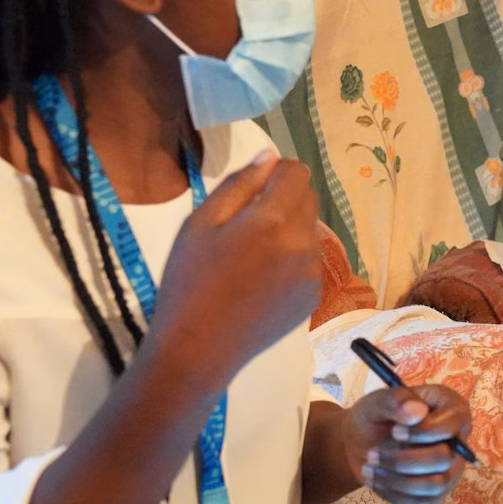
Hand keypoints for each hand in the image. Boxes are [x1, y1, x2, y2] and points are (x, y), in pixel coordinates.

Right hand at [151, 150, 322, 391]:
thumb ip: (239, 184)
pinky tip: (260, 278)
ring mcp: (312, 272)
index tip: (252, 189)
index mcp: (275, 220)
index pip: (297, 172)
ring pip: (310, 229)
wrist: (198, 347)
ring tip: (251, 255)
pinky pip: (309, 260)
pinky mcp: (313, 296)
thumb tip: (270, 156)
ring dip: (289, 228)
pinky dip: (292, 258)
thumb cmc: (189, 280)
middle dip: (283, 198)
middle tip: (245, 222)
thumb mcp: (201, 222)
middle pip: (308, 198)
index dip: (275, 173)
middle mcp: (304, 243)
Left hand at [343, 385, 472, 503]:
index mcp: (451, 409)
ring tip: (369, 468)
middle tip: (372, 453)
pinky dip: (394, 495)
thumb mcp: (376, 402)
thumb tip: (417, 411)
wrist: (361, 442)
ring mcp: (450, 470)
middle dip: (403, 460)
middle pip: (443, 458)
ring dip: (397, 480)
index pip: (451, 426)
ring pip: (435, 485)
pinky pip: (423, 503)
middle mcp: (458, 442)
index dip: (423, 432)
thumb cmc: (375, 417)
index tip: (394, 431)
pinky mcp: (437, 492)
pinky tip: (375, 481)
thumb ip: (395, 400)